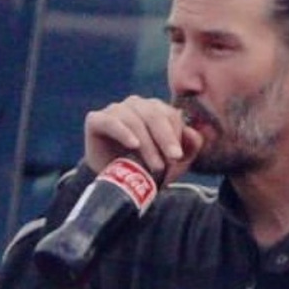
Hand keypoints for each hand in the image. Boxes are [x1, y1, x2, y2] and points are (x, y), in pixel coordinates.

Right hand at [84, 95, 202, 185]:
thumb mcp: (174, 162)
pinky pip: (110, 121)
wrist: (116, 183)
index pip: (169, 114)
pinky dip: (123, 132)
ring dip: (147, 144)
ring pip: (134, 120)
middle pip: (153, 114)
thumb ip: (189, 146)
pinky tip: (133, 144)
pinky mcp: (96, 120)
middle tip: (172, 160)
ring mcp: (115, 110)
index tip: (177, 158)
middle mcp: (135, 105)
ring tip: (155, 166)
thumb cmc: (147, 168)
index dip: (175, 135)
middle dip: (165, 139)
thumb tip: (193, 133)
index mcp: (154, 110)